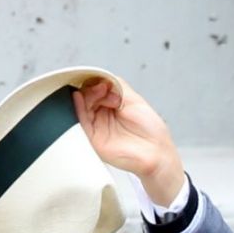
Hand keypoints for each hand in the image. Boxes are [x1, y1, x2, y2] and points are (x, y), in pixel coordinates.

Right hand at [74, 77, 184, 205]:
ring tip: (100, 93)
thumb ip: (116, 86)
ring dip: (87, 96)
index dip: (96, 82)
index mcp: (111, 105)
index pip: (95, 89)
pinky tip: (78, 97)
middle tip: (104, 90)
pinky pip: (81, 121)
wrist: (156, 153)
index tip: (103, 81)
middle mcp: (102, 115)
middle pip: (86, 97)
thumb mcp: (134, 99)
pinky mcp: (93, 138)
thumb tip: (99, 79)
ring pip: (81, 107)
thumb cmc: (151, 130)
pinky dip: (77, 108)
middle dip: (92, 89)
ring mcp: (97, 126)